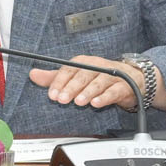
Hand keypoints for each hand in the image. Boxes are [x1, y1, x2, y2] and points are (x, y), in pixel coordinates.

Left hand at [28, 55, 142, 111]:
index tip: (52, 94)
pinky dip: (105, 97)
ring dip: (87, 92)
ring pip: (98, 82)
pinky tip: (96, 103)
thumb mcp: (76, 76)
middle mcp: (96, 66)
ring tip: (78, 102)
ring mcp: (111, 75)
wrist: (132, 79)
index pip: (68, 69)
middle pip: (82, 75)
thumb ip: (55, 77)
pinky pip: (114, 91)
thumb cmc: (99, 77)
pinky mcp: (123, 85)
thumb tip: (33, 74)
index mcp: (83, 62)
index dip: (59, 82)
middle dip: (71, 88)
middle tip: (62, 99)